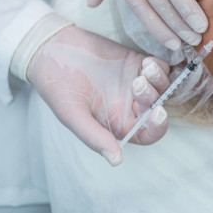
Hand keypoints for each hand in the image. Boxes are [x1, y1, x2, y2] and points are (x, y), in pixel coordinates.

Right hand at [27, 25, 170, 165]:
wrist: (51, 51)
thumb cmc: (58, 86)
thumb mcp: (72, 115)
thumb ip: (94, 137)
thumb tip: (116, 162)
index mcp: (117, 123)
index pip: (146, 133)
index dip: (157, 127)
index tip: (157, 113)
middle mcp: (129, 105)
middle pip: (157, 107)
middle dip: (154, 97)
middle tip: (138, 83)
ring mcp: (134, 83)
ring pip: (161, 87)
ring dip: (159, 80)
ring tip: (145, 70)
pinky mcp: (135, 62)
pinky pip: (159, 68)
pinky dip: (159, 66)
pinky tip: (147, 62)